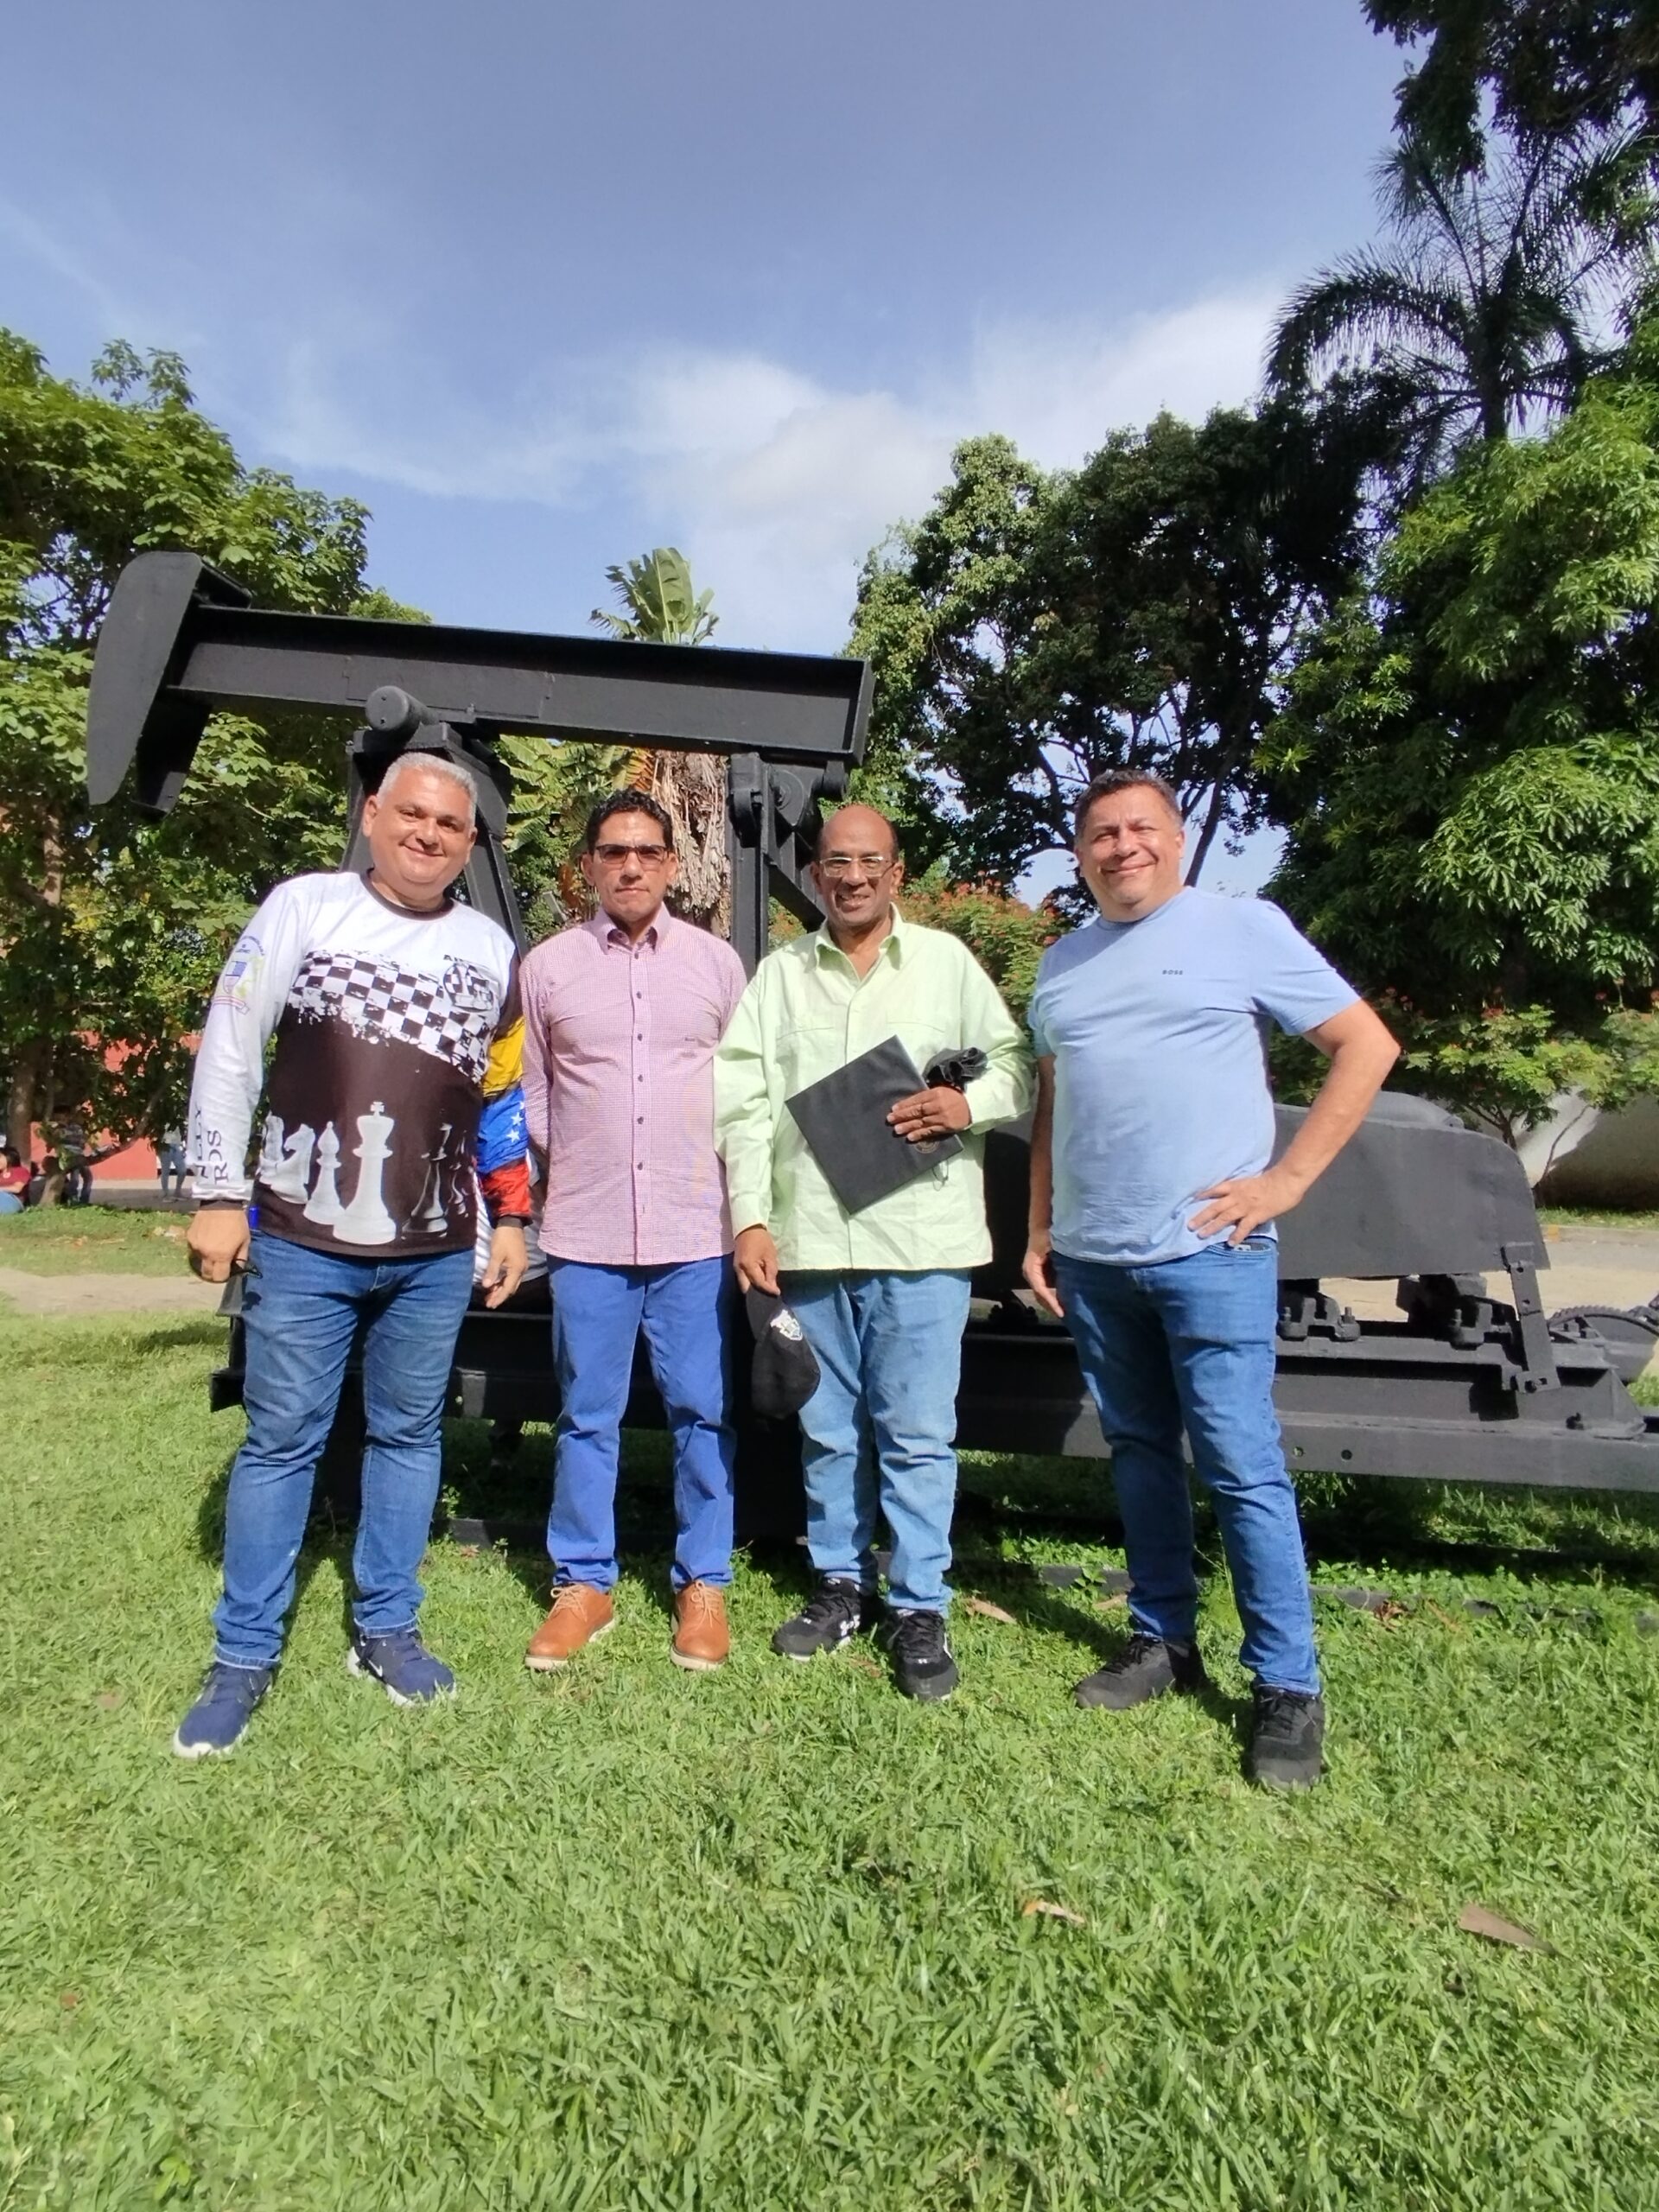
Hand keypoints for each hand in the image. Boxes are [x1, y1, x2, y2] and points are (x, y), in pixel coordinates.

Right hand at [188, 1206, 249, 1282]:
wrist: (221, 1202)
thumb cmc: (236, 1222)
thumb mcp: (245, 1240)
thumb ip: (241, 1257)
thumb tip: (237, 1268)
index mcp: (221, 1256)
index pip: (219, 1277)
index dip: (223, 1277)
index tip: (226, 1272)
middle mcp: (206, 1254)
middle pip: (206, 1273)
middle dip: (213, 1273)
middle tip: (219, 1265)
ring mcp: (196, 1246)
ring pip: (200, 1261)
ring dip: (206, 1259)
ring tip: (214, 1247)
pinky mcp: (189, 1238)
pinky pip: (195, 1249)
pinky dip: (201, 1248)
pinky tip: (207, 1238)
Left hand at [480, 1224, 528, 1308]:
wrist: (512, 1224)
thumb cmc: (503, 1239)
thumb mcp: (496, 1255)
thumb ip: (492, 1271)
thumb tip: (486, 1286)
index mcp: (517, 1269)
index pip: (507, 1289)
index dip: (498, 1298)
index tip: (489, 1305)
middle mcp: (521, 1270)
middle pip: (511, 1288)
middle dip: (500, 1296)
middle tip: (488, 1303)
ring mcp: (521, 1266)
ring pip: (511, 1283)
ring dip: (501, 1290)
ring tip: (490, 1296)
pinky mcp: (518, 1262)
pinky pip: (511, 1277)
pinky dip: (503, 1283)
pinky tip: (495, 1284)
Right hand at [733, 1224, 779, 1295]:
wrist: (748, 1228)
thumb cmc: (761, 1240)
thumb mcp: (770, 1256)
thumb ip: (771, 1273)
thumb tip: (772, 1288)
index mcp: (747, 1266)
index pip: (758, 1284)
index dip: (768, 1290)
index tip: (777, 1293)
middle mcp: (738, 1270)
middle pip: (747, 1290)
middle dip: (758, 1294)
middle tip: (769, 1295)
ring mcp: (735, 1269)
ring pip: (744, 1286)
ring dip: (754, 1289)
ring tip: (766, 1291)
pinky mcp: (736, 1267)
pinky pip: (743, 1280)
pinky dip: (751, 1284)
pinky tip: (760, 1284)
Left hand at [887, 1085, 971, 1144]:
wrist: (972, 1106)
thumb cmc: (954, 1097)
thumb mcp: (940, 1090)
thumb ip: (927, 1096)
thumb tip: (909, 1102)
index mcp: (935, 1093)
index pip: (917, 1099)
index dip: (905, 1104)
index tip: (893, 1109)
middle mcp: (937, 1105)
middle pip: (917, 1111)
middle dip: (902, 1115)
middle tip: (890, 1119)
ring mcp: (941, 1117)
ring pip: (922, 1122)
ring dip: (908, 1126)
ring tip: (897, 1129)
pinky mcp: (945, 1127)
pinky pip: (930, 1131)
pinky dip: (920, 1134)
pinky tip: (910, 1137)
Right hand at [1021, 1238, 1064, 1318]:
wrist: (1042, 1224)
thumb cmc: (1048, 1234)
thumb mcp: (1056, 1247)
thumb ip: (1061, 1262)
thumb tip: (1072, 1278)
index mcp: (1031, 1268)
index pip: (1041, 1290)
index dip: (1051, 1302)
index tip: (1062, 1312)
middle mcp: (1030, 1273)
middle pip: (1040, 1296)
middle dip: (1052, 1306)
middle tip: (1067, 1316)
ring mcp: (1033, 1274)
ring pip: (1042, 1294)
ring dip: (1053, 1303)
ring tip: (1067, 1311)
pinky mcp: (1039, 1274)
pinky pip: (1045, 1289)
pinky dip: (1054, 1296)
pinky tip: (1065, 1301)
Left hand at [1188, 1163, 1304, 1245]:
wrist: (1285, 1182)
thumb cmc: (1271, 1180)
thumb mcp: (1250, 1181)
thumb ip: (1240, 1190)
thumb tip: (1233, 1198)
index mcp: (1236, 1186)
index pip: (1215, 1189)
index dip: (1203, 1195)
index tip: (1191, 1201)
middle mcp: (1237, 1196)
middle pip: (1215, 1207)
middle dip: (1202, 1217)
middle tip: (1190, 1225)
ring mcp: (1245, 1206)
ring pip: (1224, 1217)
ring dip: (1212, 1227)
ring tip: (1202, 1235)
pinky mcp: (1255, 1215)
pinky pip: (1243, 1227)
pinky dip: (1236, 1235)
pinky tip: (1230, 1243)